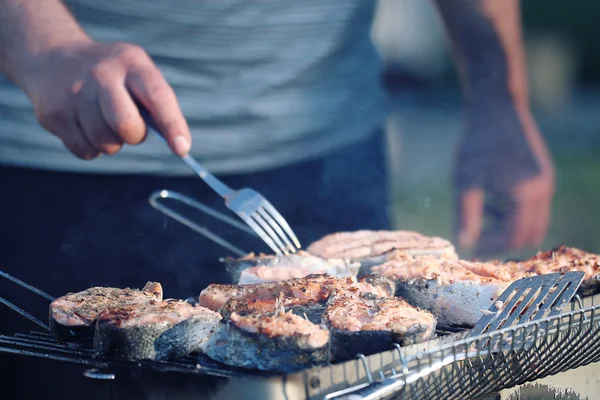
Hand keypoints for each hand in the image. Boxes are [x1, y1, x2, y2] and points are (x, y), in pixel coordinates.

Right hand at [21, 40, 190, 158]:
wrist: (53, 59)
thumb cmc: (112, 77)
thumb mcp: (136, 74)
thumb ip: (157, 105)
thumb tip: (179, 145)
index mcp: (131, 63)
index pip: (157, 96)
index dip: (173, 125)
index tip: (182, 149)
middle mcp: (101, 75)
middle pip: (127, 125)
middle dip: (134, 136)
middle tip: (131, 129)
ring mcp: (74, 95)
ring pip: (105, 143)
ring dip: (111, 142)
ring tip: (104, 121)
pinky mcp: (54, 115)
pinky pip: (85, 151)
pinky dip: (91, 148)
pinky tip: (86, 127)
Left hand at [454, 104, 554, 255]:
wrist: (498, 107)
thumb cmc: (477, 144)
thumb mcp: (465, 183)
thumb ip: (466, 216)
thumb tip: (462, 245)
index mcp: (524, 196)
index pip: (512, 237)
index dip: (490, 246)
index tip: (469, 245)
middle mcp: (542, 192)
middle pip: (528, 235)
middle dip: (502, 242)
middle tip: (477, 238)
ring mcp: (546, 183)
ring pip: (534, 222)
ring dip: (510, 227)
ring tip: (482, 215)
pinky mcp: (544, 175)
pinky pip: (535, 206)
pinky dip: (515, 212)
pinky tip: (492, 200)